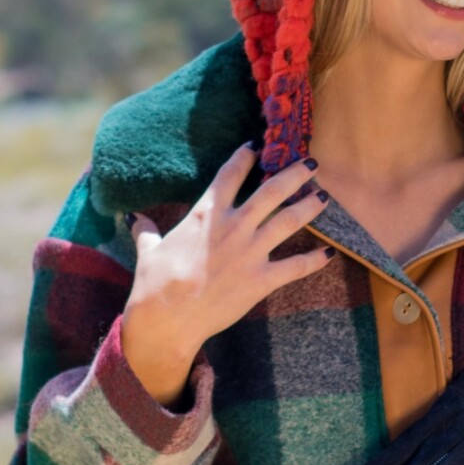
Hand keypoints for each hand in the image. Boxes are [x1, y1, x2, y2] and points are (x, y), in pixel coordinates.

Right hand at [121, 144, 331, 400]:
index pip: (229, 175)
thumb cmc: (154, 283)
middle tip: (311, 164)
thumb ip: (146, 231)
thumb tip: (134, 219)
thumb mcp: (148, 251)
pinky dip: (315, 260)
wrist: (168, 318)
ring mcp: (251, 252)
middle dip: (294, 173)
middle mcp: (234, 227)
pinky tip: (329, 254)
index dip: (245, 158)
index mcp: (206, 215)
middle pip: (272, 191)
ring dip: (309, 206)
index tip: (257, 146)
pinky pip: (295, 266)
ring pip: (289, 220)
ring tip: (324, 196)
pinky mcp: (261, 280)